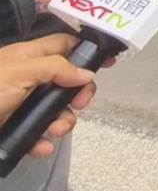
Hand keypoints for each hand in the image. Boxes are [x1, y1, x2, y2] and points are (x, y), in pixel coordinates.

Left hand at [0, 34, 96, 157]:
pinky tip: (41, 146)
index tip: (107, 62)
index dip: (85, 50)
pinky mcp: (17, 127)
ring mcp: (24, 104)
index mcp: (28, 57)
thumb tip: (86, 73)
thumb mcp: (20, 72)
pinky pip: (40, 134)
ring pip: (57, 111)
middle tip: (79, 104)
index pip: (64, 44)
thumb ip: (56, 68)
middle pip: (68, 81)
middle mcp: (29, 78)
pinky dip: (44, 142)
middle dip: (78, 95)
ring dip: (63, 123)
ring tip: (53, 131)